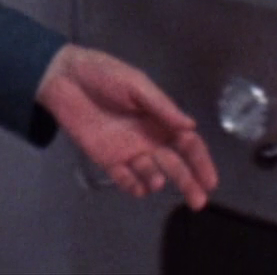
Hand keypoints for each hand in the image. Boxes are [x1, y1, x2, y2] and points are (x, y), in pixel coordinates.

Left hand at [35, 44, 219, 209]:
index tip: (210, 180)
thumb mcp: (136, 84)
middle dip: (188, 182)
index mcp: (160, 119)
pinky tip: (139, 187)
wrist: (65, 77)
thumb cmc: (104, 74)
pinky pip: (123, 178)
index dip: (201, 162)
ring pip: (151, 174)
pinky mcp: (106, 159)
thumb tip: (190, 126)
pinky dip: (133, 185)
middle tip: (198, 201)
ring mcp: (128, 151)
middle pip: (174, 165)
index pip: (187, 144)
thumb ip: (161, 106)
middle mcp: (149, 138)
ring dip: (156, 180)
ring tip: (157, 181)